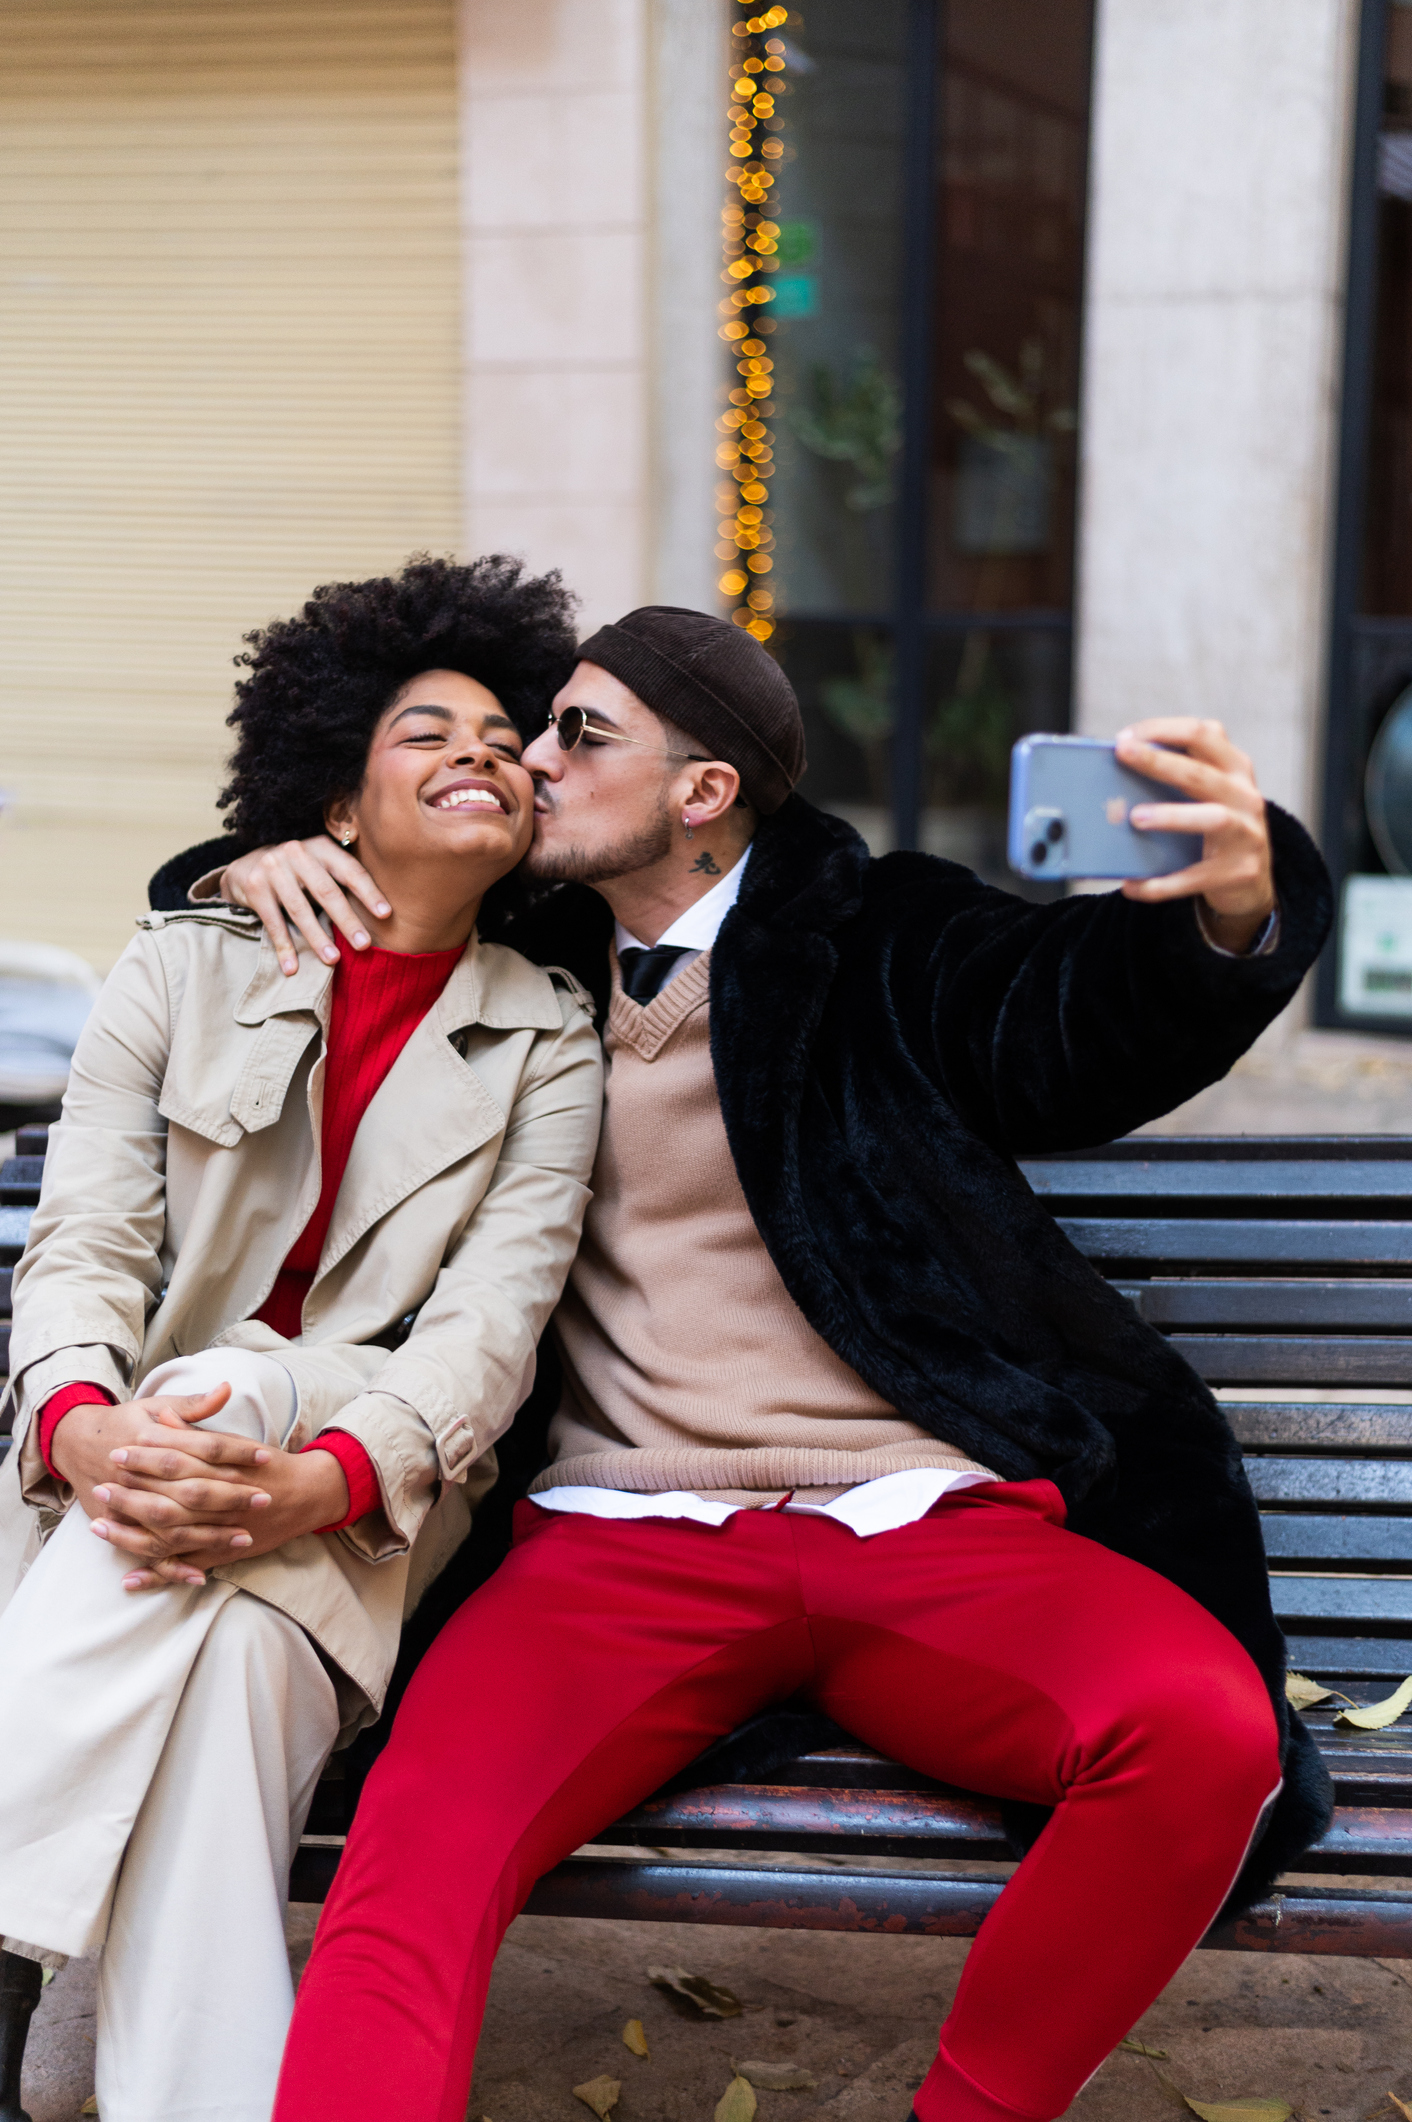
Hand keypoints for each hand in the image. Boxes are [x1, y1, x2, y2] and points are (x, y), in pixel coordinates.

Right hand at [52, 1388, 272, 1581]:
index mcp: (150, 1440)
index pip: (201, 1447)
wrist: (76, 1443)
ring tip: (246, 1537)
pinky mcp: (118, 1525)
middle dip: (230, 1496)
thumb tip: (226, 1389)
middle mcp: (138, 1474)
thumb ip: (191, 1405)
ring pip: (172, 1525)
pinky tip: (200, 1575)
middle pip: (190, 1489)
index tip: (266, 1456)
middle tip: (264, 1498)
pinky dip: (171, 1568)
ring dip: (210, 1534)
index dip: (236, 1451)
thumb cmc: (123, 1423)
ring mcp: (126, 1503)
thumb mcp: (153, 1406)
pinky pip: (146, 1551)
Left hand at [92, 1427, 349, 1591]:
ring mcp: (222, 1529)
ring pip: (174, 1533)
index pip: (180, 1459)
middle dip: (132, 1493)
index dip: (146, 1456)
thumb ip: (197, 1431)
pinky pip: (187, 1565)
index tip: (118, 1450)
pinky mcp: (224, 1552)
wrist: (307, 1494)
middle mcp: (223, 1498)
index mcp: (224, 1466)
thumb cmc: (268, 1465)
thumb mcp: (235, 1441)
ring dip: (135, 1533)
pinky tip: (130, 1578)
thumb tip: (164, 1419)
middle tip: (99, 1487)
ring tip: (100, 1527)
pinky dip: (159, 1573)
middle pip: (171, 1496)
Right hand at [221, 838, 391, 977]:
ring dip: (317, 938)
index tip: (386, 915)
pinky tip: (292, 968)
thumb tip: (384, 912)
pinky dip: (283, 947)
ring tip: (333, 960)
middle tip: (364, 945)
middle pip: (327, 891)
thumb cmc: (297, 872)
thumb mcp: (319, 864)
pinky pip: (273, 922)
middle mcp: (297, 853)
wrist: (247, 866)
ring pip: (299, 910)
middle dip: (347, 920)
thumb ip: (342, 878)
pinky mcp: (254, 887)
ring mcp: (273, 868)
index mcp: (321, 847)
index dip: (369, 893)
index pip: (350, 870)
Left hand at [1115, 718, 1275, 953]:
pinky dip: (1161, 884)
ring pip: (1212, 818)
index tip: (1124, 737)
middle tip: (1122, 754)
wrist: (1251, 883)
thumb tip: (1112, 780)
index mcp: (1236, 768)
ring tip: (1135, 818)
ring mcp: (1247, 834)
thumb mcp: (1207, 797)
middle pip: (1201, 773)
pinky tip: (1131, 886)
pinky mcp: (1239, 872)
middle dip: (1159, 761)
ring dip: (1172, 816)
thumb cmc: (1216, 829)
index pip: (1203, 734)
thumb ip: (1177, 780)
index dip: (1163, 730)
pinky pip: (1195, 877)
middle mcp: (1246, 796)